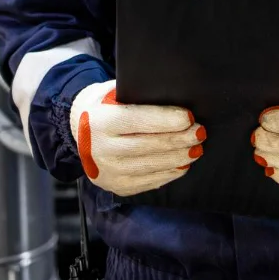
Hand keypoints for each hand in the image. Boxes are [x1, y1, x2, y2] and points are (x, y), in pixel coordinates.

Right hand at [69, 80, 205, 196]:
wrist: (79, 129)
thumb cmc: (106, 105)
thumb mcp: (115, 93)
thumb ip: (140, 97)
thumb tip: (177, 98)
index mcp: (99, 121)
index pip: (137, 121)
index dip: (166, 119)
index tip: (189, 117)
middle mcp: (100, 149)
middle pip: (147, 146)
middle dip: (178, 139)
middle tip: (200, 133)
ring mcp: (107, 172)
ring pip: (150, 166)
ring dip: (178, 158)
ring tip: (196, 149)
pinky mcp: (115, 186)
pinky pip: (148, 181)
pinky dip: (168, 173)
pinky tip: (181, 164)